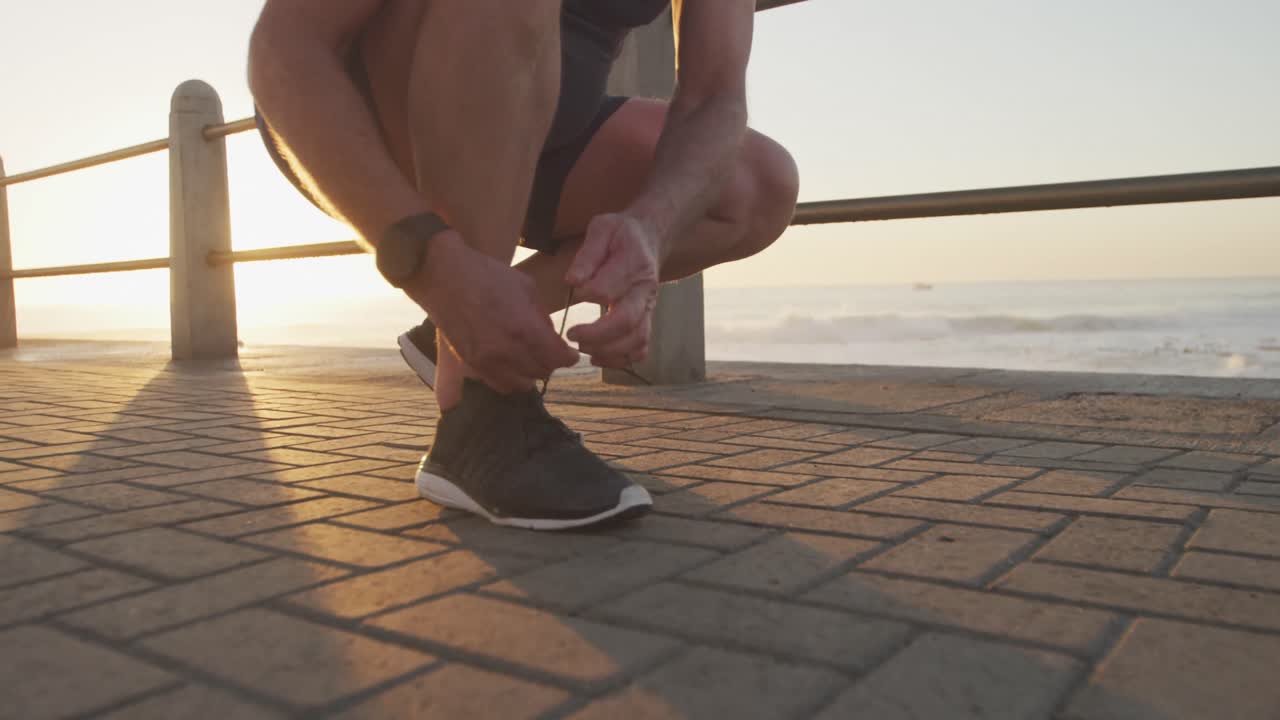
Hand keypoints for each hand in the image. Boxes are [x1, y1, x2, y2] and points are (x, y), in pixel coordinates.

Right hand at [407, 231, 578, 391]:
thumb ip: (542, 317)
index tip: (571, 354)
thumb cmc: (488, 276)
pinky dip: (511, 379)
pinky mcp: (471, 364)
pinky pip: (499, 385)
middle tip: (551, 353)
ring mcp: (486, 361)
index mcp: (524, 329)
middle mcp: (506, 351)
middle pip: (542, 372)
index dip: (569, 357)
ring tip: (531, 359)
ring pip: (522, 384)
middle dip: (551, 362)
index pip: (558, 358)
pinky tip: (512, 365)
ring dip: (531, 373)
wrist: (444, 277)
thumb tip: (552, 338)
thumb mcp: (526, 288)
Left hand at [564, 213, 661, 367]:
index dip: (588, 294)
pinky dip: (621, 360)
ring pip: (637, 340)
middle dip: (596, 334)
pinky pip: (640, 348)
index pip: (609, 288)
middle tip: (572, 335)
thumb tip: (573, 280)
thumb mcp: (602, 228)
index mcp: (634, 264)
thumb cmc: (620, 234)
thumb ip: (588, 254)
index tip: (573, 290)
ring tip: (583, 350)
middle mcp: (645, 290)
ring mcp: (649, 308)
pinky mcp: (646, 320)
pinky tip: (598, 358)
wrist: (649, 239)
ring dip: (609, 352)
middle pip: (626, 322)